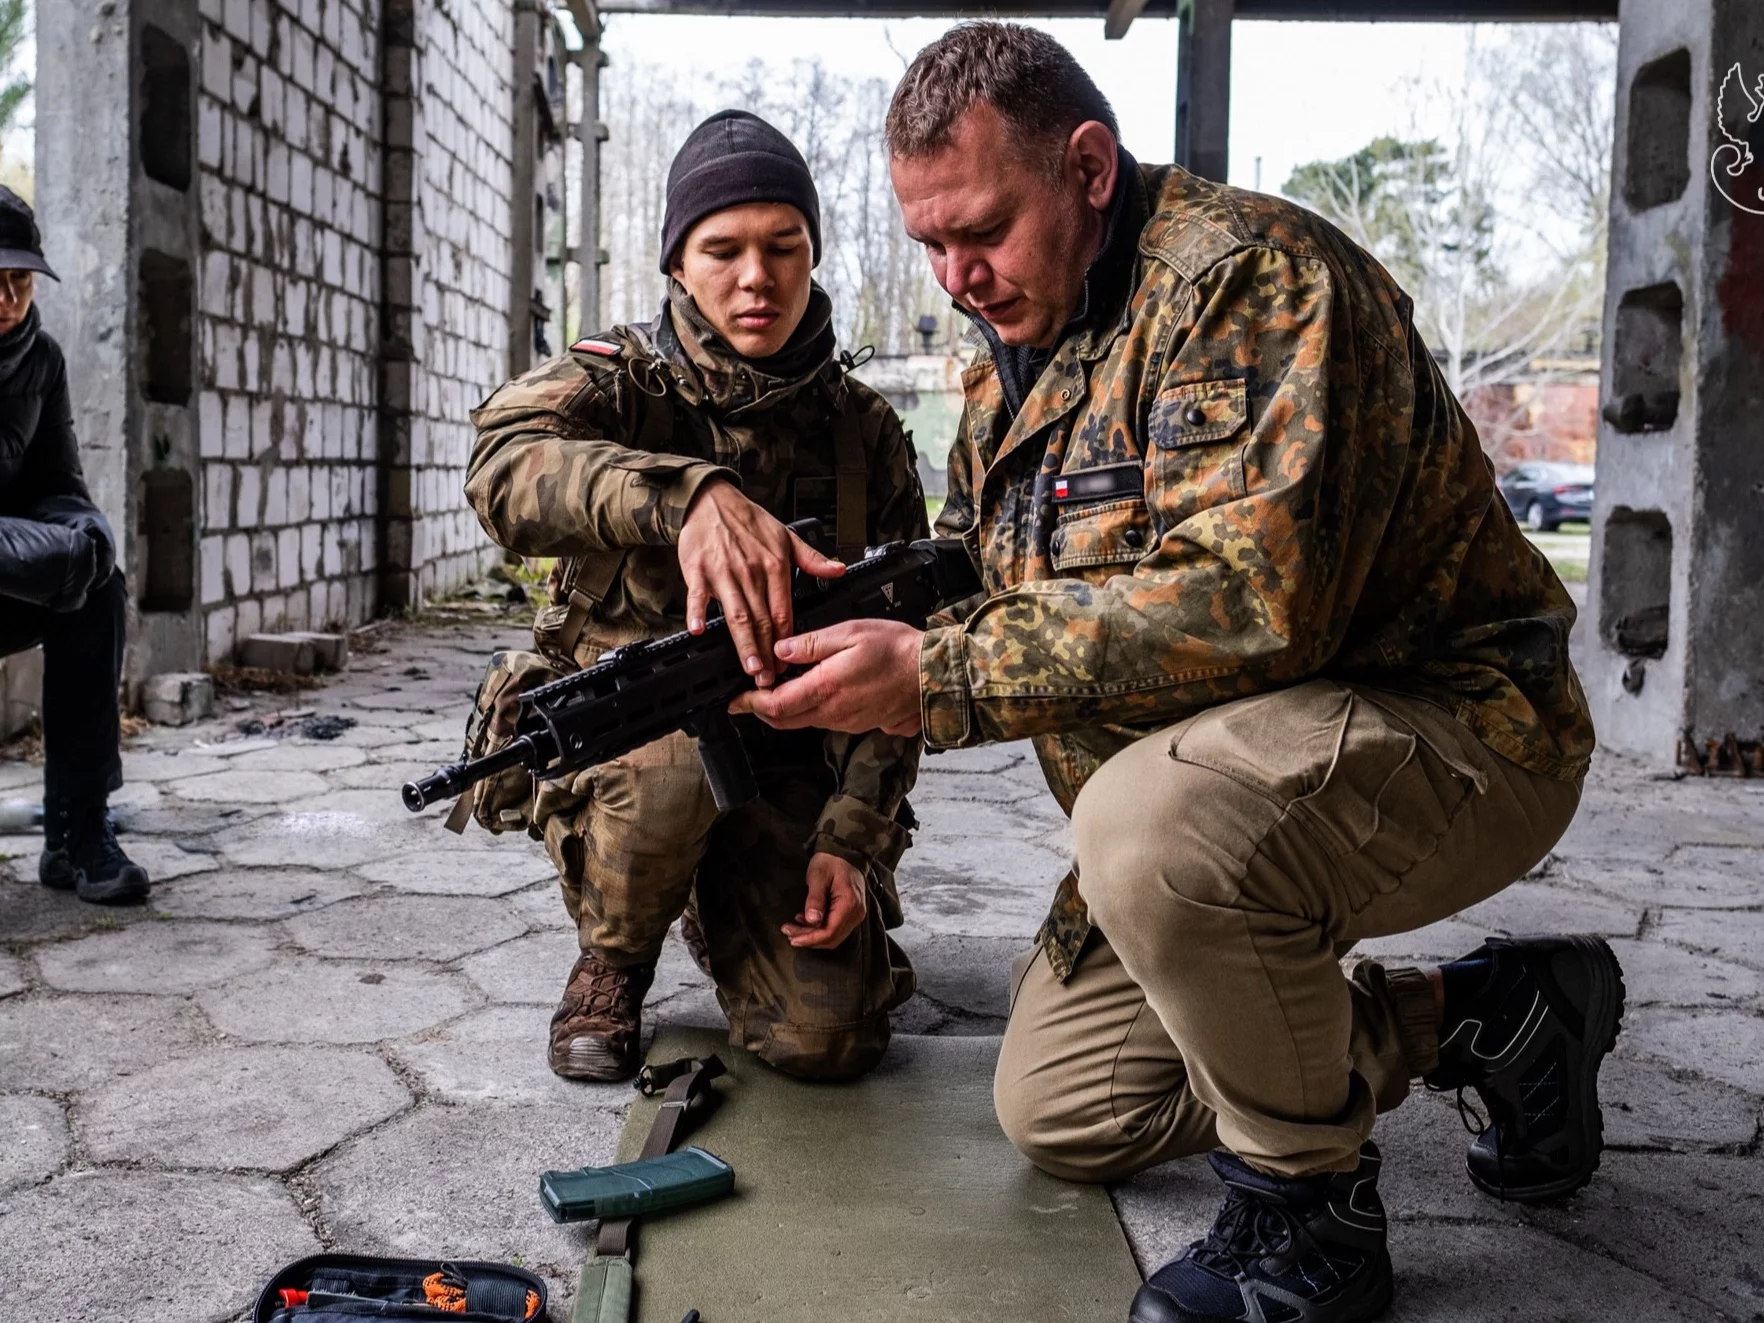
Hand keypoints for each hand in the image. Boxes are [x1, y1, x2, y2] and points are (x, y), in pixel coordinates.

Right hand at [677, 480, 844, 686]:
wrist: (711, 500)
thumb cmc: (748, 520)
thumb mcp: (786, 536)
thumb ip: (812, 559)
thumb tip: (838, 570)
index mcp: (775, 566)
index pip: (783, 612)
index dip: (787, 641)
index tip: (789, 665)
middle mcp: (751, 572)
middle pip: (762, 621)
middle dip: (768, 654)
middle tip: (771, 680)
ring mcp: (724, 573)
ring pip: (737, 615)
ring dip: (744, 644)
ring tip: (750, 669)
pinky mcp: (698, 571)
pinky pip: (698, 596)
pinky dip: (697, 613)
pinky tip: (699, 631)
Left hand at [728, 619, 923, 735]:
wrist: (932, 675)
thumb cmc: (896, 651)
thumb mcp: (850, 633)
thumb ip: (810, 644)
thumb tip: (780, 650)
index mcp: (825, 688)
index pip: (774, 706)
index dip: (749, 704)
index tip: (735, 699)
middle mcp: (832, 712)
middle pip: (782, 721)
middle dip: (760, 710)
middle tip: (747, 696)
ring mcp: (845, 721)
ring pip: (801, 722)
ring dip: (784, 709)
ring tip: (778, 686)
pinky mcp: (856, 723)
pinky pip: (822, 720)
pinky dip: (807, 709)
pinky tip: (810, 690)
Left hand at [785, 852, 867, 948]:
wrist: (844, 852)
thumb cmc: (830, 861)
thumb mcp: (818, 876)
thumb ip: (815, 899)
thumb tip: (812, 921)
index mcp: (849, 904)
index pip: (829, 932)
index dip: (810, 939)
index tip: (792, 937)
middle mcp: (856, 913)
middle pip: (831, 938)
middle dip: (808, 939)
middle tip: (788, 932)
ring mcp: (856, 914)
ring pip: (833, 936)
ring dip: (813, 936)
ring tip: (794, 928)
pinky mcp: (852, 913)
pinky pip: (836, 929)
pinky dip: (820, 930)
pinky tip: (806, 922)